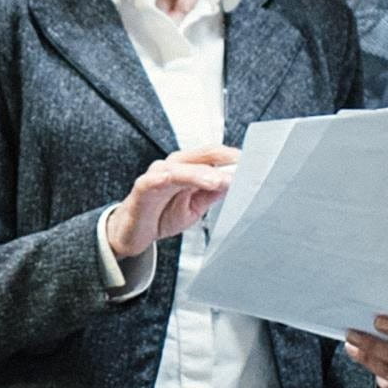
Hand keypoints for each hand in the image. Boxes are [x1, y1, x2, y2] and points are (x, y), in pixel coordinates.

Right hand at [103, 143, 239, 266]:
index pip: (215, 155)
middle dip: (225, 162)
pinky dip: (167, 179)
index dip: (234, 159)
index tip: (255, 165)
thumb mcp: (195, 206)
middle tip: (245, 170)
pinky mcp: (142, 188)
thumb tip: (234, 182)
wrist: (132, 232)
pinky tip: (178, 181)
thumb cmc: (161, 214)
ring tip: (220, 181)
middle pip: (203, 155)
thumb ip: (212, 193)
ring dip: (202, 173)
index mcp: (188, 167)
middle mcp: (174, 166)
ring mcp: (157, 175)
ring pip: (182, 168)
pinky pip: (155, 181)